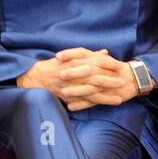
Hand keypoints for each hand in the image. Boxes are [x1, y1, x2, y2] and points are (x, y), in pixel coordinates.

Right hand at [17, 47, 139, 110]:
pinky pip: (83, 101)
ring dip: (105, 95)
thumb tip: (105, 52)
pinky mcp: (67, 97)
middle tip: (123, 81)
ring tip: (119, 98)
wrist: (34, 77)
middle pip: (94, 77)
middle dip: (109, 80)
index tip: (120, 66)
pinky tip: (105, 106)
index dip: (108, 65)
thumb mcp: (71, 56)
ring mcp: (70, 86)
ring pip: (90, 91)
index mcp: (74, 61)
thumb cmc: (54, 66)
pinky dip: (95, 104)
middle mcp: (72, 74)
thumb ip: (89, 55)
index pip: (94, 62)